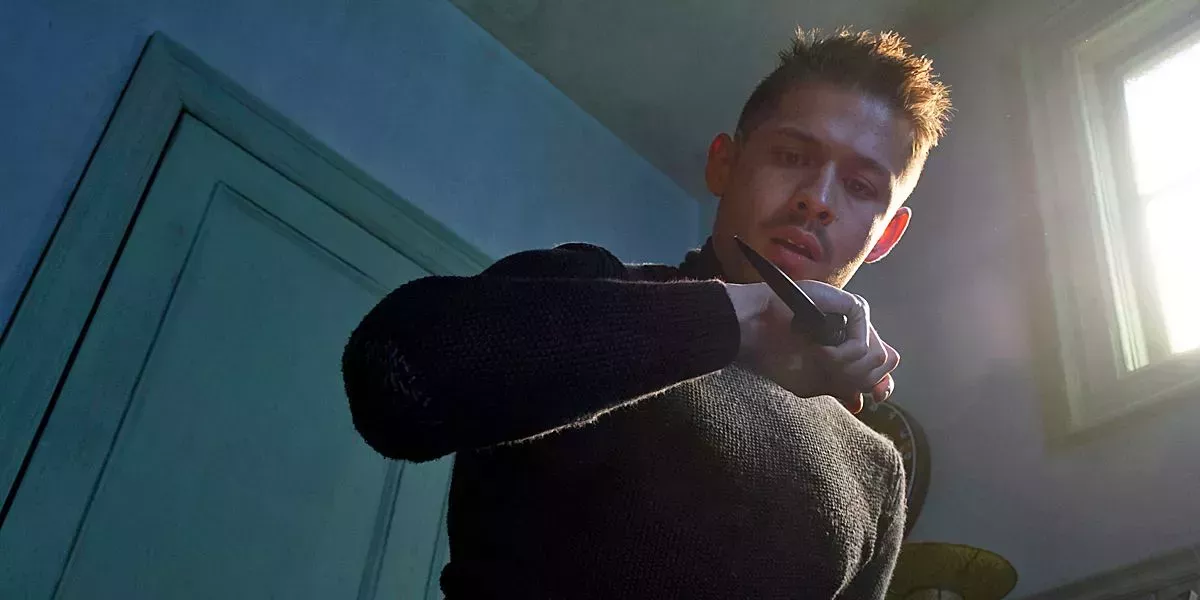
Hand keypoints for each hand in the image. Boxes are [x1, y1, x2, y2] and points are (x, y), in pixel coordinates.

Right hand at [725, 281, 897, 412]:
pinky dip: (839, 356)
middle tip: (824, 369)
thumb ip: (845, 387)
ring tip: (818, 356)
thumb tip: (871, 399)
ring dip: (843, 366)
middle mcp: (857, 331)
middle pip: (882, 366)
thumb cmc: (778, 354)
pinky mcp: (854, 307)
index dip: (880, 384)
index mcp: (850, 345)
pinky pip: (862, 346)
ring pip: (876, 358)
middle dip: (854, 378)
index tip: (870, 398)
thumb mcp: (815, 382)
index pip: (883, 367)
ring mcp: (856, 318)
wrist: (758, 331)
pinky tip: (818, 348)